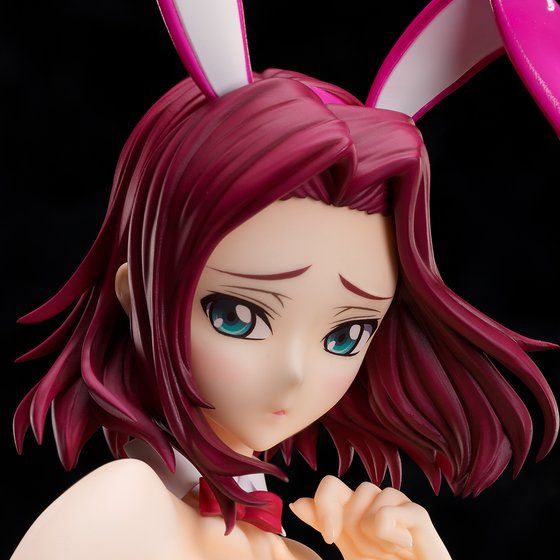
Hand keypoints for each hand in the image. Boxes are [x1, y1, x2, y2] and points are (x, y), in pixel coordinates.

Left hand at [289, 476, 450, 559]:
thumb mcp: (349, 551)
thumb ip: (325, 525)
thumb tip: (298, 503)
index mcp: (355, 509)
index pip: (330, 486)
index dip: (323, 507)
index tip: (330, 538)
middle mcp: (374, 500)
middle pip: (349, 490)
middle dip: (350, 528)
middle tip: (371, 553)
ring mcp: (396, 504)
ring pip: (366, 497)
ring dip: (371, 537)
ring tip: (390, 553)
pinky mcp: (417, 514)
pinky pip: (385, 516)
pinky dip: (389, 539)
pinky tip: (405, 548)